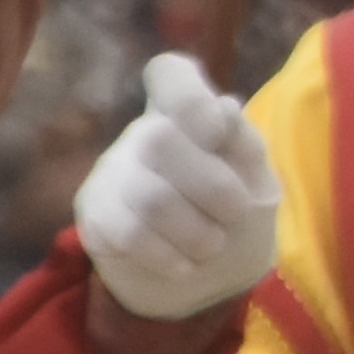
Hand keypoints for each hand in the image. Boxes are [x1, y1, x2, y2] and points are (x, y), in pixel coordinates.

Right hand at [76, 53, 281, 325]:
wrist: (209, 278)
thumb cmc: (237, 220)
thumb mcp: (258, 184)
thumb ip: (246, 147)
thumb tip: (225, 107)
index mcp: (189, 117)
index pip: (170, 74)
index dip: (189, 98)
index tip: (215, 134)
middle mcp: (145, 134)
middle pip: (162, 140)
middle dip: (214, 187)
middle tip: (233, 214)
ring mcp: (113, 170)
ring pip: (150, 196)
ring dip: (196, 232)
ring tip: (211, 245)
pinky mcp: (94, 211)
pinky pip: (128, 232)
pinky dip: (168, 255)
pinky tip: (183, 264)